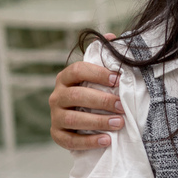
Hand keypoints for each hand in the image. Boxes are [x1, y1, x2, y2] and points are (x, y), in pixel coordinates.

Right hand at [48, 35, 124, 149]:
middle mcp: (57, 96)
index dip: (97, 73)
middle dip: (101, 101)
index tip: (118, 79)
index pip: (77, 70)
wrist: (83, 121)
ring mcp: (56, 116)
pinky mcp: (57, 134)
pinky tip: (107, 140)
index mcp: (66, 78)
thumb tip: (111, 36)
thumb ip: (104, 57)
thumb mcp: (99, 76)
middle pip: (76, 96)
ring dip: (98, 121)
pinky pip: (70, 140)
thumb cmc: (94, 93)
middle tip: (121, 106)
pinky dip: (89, 142)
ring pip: (73, 119)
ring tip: (119, 123)